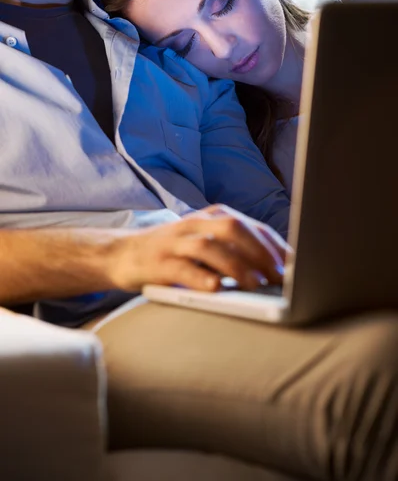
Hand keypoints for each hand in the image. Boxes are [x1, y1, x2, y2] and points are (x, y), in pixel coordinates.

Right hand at [105, 204, 290, 292]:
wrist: (123, 253)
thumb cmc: (173, 253)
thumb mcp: (203, 243)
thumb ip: (232, 250)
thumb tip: (274, 270)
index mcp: (210, 217)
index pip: (249, 225)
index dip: (274, 244)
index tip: (294, 264)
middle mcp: (194, 224)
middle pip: (233, 228)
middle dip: (260, 251)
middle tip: (280, 276)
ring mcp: (175, 241)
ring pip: (210, 246)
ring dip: (236, 265)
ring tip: (255, 284)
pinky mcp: (158, 262)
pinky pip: (181, 268)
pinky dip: (200, 278)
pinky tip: (216, 289)